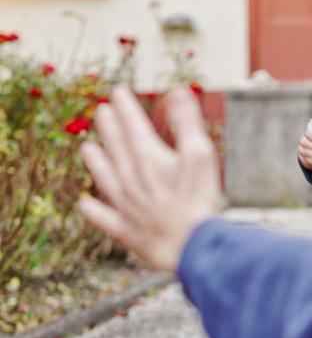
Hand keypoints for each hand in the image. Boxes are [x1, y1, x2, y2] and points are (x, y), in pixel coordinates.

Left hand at [78, 87, 221, 272]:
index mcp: (148, 157)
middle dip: (109, 126)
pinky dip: (92, 209)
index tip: (118, 92)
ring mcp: (125, 204)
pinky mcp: (125, 229)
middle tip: (101, 111)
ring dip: (95, 161)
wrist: (190, 245)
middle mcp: (130, 178)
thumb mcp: (200, 154)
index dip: (125, 107)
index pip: (133, 125)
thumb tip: (178, 91)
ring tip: (87, 147)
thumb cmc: (198, 199)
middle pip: (116, 147)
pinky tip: (85, 204)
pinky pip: (103, 217)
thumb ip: (187, 122)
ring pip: (104, 177)